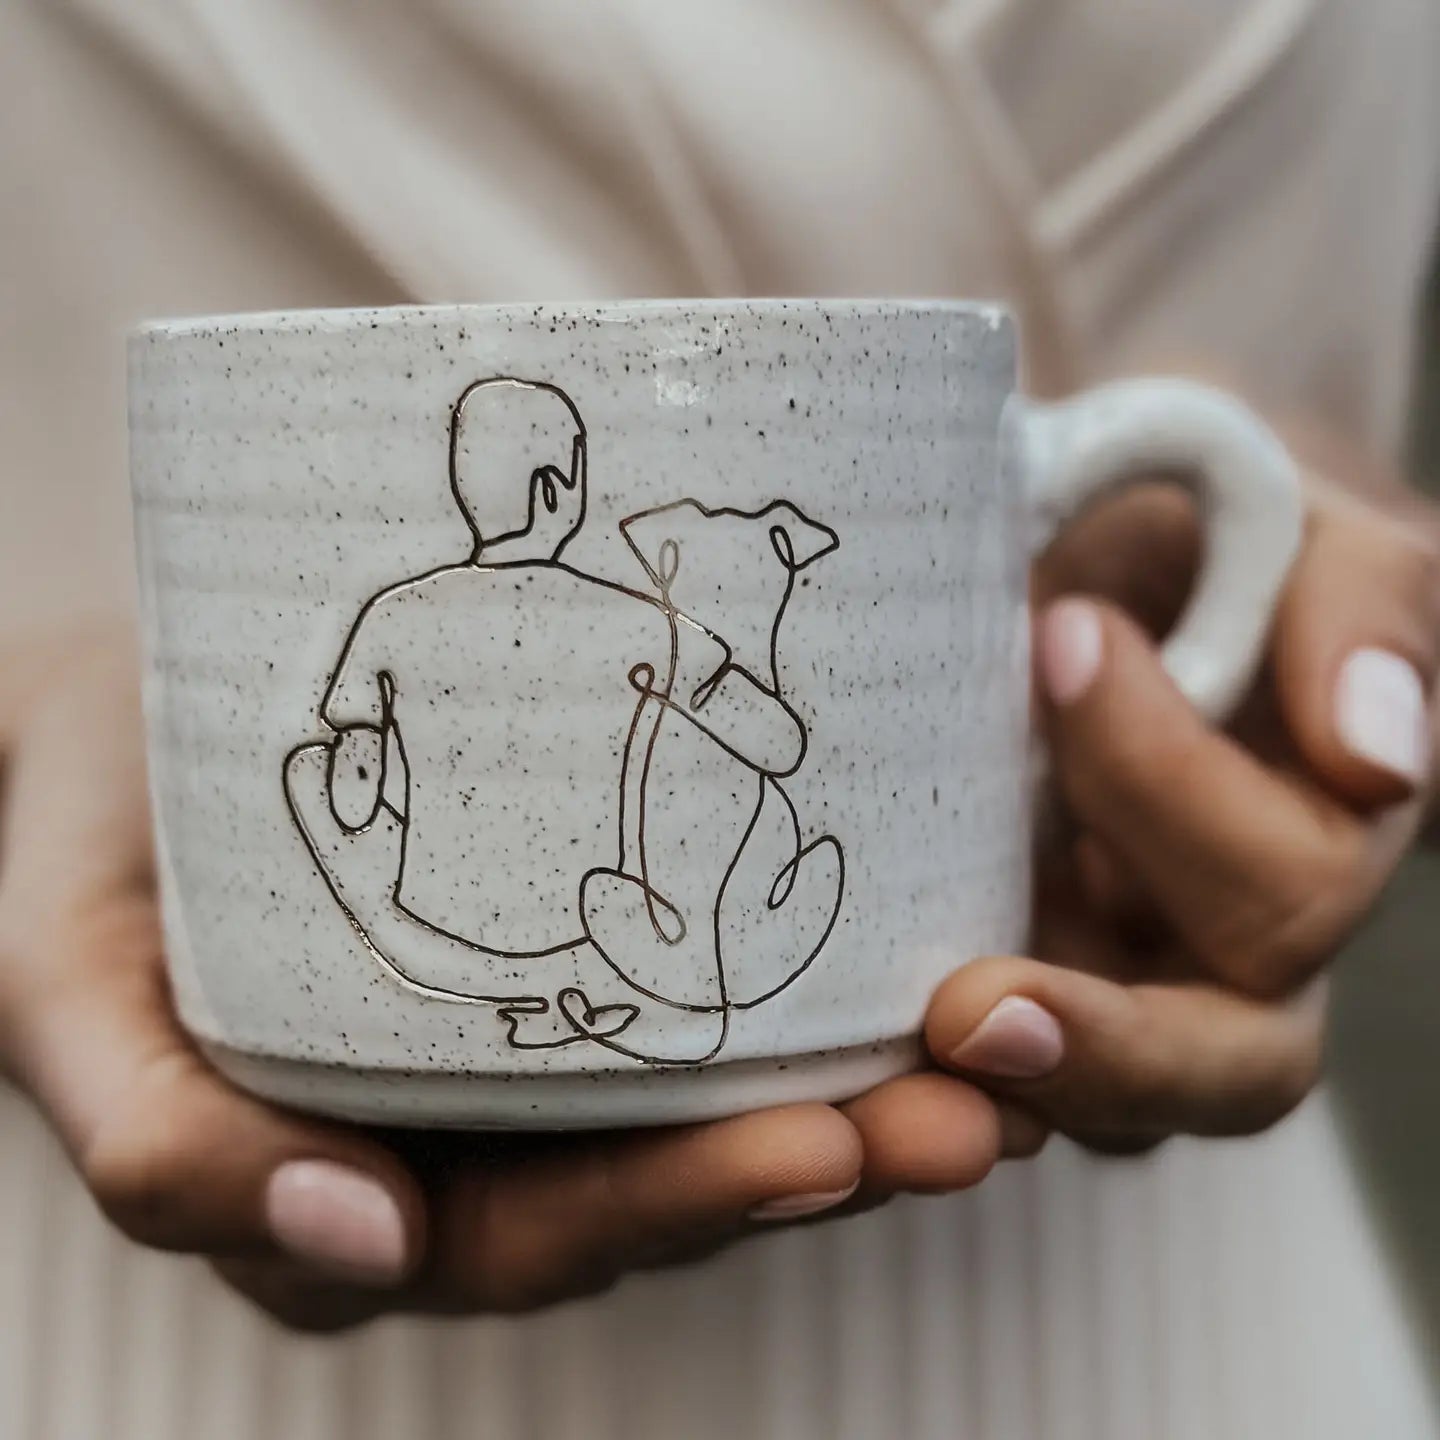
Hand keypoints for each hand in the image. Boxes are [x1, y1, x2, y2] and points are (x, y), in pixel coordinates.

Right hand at [0, 631, 1020, 1332]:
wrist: (115, 726)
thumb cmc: (84, 850)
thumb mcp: (70, 992)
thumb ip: (161, 1136)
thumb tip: (355, 1239)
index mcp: (362, 1182)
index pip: (542, 1234)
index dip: (684, 1207)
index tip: (822, 1149)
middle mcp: (464, 1135)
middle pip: (661, 1178)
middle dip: (820, 1154)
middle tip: (964, 1116)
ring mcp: (523, 1047)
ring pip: (701, 1092)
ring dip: (853, 1079)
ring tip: (990, 1044)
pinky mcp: (560, 944)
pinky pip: (691, 982)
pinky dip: (801, 975)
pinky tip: (909, 937)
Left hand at [925, 421, 1438, 1152]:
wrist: (1091, 571)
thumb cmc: (1197, 542)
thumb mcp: (1287, 530)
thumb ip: (1358, 609)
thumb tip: (1374, 755)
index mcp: (1320, 839)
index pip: (1288, 886)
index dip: (1170, 787)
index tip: (1060, 635)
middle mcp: (1234, 946)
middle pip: (1229, 1066)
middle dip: (1108, 1047)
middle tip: (969, 1011)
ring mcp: (1124, 985)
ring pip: (1104, 1111)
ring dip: (1003, 1098)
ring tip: (900, 1059)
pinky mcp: (1017, 991)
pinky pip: (986, 1087)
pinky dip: (922, 1095)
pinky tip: (846, 1084)